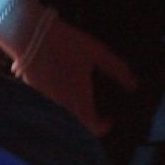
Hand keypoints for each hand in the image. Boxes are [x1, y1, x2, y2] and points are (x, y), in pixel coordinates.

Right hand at [12, 9, 138, 136]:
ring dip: (73, 117)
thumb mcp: (98, 53)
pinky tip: (63, 94)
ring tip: (81, 104)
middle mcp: (62, 108)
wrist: (30, 36)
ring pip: (62, 120)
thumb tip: (133, 85)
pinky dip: (59, 109)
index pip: (94, 128)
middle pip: (77, 128)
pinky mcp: (33, 96)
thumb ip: (117, 70)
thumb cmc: (68, 44)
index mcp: (79, 101)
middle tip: (97, 112)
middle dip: (88, 123)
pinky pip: (49, 110)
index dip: (104, 126)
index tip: (110, 117)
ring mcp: (45, 104)